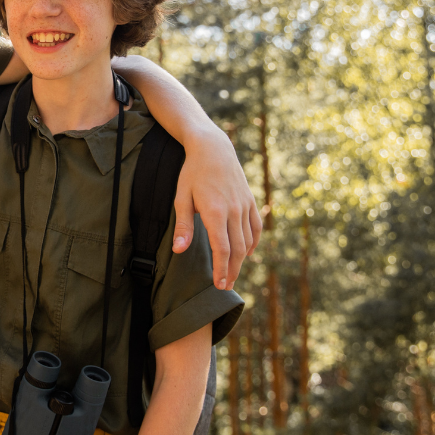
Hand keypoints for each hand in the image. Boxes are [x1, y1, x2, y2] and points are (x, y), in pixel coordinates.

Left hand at [173, 125, 260, 289]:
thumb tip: (179, 250)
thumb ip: (183, 226)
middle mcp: (234, 211)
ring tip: (233, 273)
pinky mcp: (250, 200)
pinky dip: (253, 242)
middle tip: (225, 286)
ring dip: (242, 260)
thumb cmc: (192, 173)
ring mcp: (244, 205)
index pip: (222, 249)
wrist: (213, 149)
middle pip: (237, 249)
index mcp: (215, 212)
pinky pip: (256, 227)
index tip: (218, 284)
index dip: (221, 269)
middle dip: (232, 271)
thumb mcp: (182, 197)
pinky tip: (246, 252)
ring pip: (248, 240)